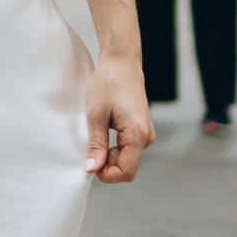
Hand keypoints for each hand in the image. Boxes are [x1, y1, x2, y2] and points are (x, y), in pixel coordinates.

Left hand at [83, 57, 151, 183]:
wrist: (122, 61)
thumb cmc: (108, 83)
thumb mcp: (96, 115)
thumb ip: (96, 145)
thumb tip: (91, 169)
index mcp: (138, 136)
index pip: (126, 172)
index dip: (106, 175)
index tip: (89, 163)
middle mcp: (147, 138)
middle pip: (127, 168)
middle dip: (107, 165)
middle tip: (90, 146)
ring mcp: (146, 134)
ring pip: (127, 159)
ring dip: (109, 154)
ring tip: (96, 133)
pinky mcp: (141, 129)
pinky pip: (128, 148)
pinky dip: (114, 146)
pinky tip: (104, 130)